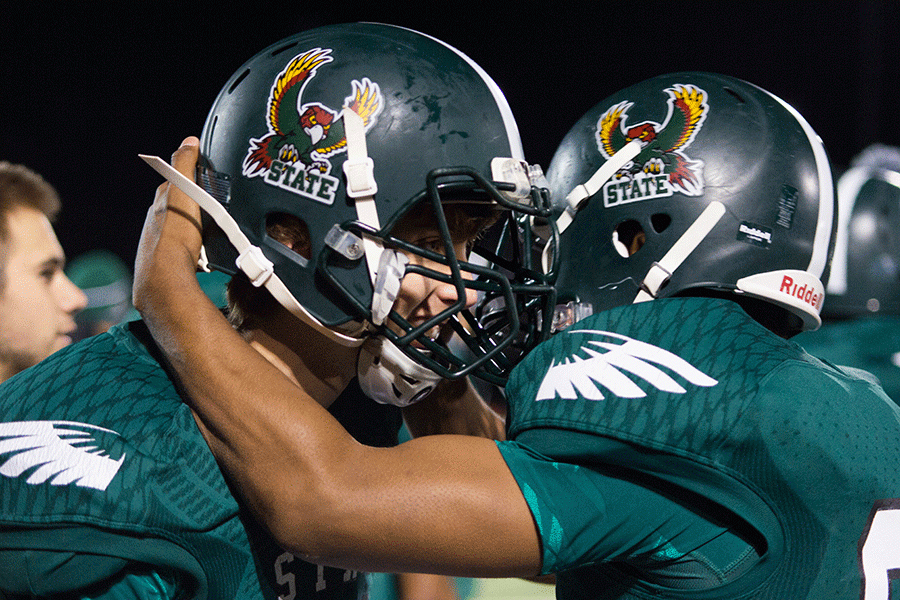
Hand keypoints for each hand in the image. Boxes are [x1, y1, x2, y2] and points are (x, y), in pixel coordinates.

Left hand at [133, 137, 202, 312]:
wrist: (165, 280)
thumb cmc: (174, 237)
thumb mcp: (182, 193)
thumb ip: (184, 165)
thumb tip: (188, 141)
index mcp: (159, 204)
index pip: (175, 183)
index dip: (191, 178)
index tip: (208, 177)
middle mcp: (156, 223)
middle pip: (181, 208)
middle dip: (197, 206)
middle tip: (219, 207)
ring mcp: (161, 246)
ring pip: (184, 231)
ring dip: (199, 231)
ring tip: (217, 234)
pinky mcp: (169, 265)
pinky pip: (188, 252)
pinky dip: (198, 251)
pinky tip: (208, 256)